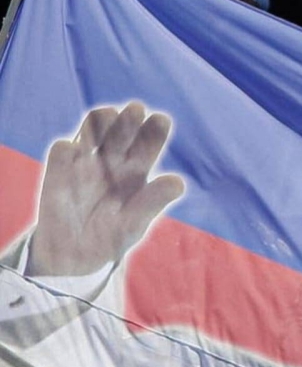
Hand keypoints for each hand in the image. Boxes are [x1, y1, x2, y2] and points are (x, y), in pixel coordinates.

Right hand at [27, 104, 183, 276]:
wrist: (74, 256)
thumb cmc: (111, 236)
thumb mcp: (135, 223)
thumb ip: (154, 202)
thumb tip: (178, 183)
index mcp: (136, 170)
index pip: (148, 143)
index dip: (155, 130)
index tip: (161, 120)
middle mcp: (112, 160)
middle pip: (122, 131)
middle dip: (128, 119)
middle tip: (136, 110)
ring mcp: (84, 163)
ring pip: (90, 132)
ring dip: (97, 122)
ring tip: (107, 115)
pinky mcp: (57, 172)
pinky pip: (60, 154)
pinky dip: (64, 149)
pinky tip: (70, 148)